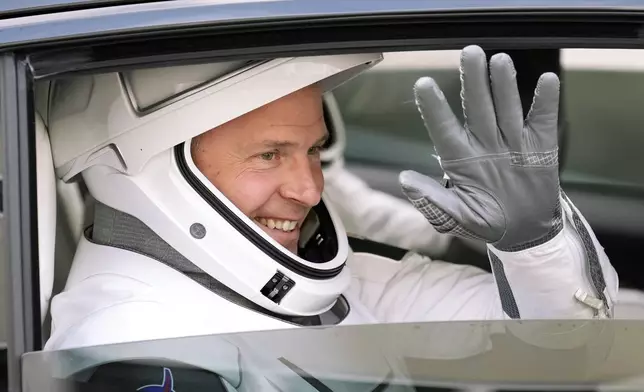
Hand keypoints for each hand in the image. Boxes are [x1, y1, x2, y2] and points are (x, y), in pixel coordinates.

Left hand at [399, 45, 561, 250]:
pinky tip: (546, 82)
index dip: (434, 107)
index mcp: (460, 158)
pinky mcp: (540, 146)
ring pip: (506, 107)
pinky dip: (545, 102)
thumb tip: (405, 179)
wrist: (524, 232)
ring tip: (500, 60)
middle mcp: (484, 143)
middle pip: (477, 107)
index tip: (424, 84)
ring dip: (504, 85)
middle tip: (469, 53)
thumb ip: (432, 200)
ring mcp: (512, 141)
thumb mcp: (455, 217)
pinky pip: (543, 121)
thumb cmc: (484, 222)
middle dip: (473, 81)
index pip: (444, 127)